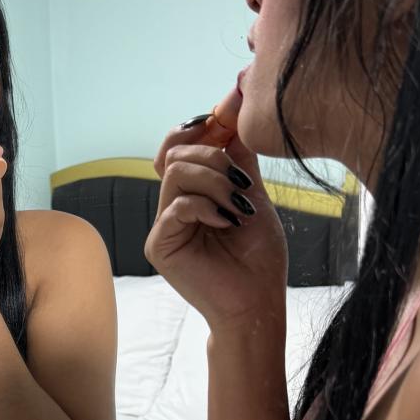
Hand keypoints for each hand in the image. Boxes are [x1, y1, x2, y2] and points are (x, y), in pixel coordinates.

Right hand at [145, 84, 288, 330]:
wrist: (257, 302)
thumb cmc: (259, 258)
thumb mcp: (253, 197)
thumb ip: (240, 161)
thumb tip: (233, 117)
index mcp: (192, 194)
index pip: (179, 147)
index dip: (198, 129)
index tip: (226, 124)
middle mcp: (173, 207)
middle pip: (176, 154)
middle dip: (213, 157)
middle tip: (241, 182)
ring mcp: (164, 226)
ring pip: (176, 173)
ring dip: (215, 182)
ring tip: (238, 207)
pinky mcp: (160, 244)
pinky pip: (177, 206)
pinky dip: (207, 207)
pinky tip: (228, 223)